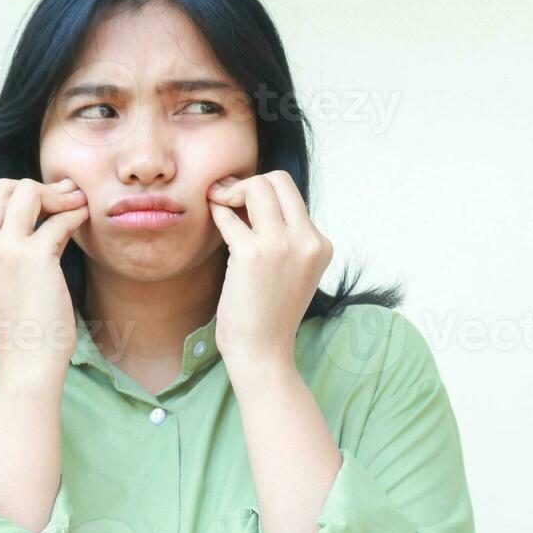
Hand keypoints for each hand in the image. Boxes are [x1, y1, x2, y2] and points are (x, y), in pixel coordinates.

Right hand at [0, 177, 90, 378]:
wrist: (28, 360)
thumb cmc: (22, 326)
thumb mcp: (2, 280)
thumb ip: (8, 248)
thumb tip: (43, 211)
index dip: (24, 199)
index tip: (49, 203)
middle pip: (5, 188)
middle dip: (38, 187)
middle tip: (66, 196)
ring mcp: (2, 250)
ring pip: (28, 191)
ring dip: (58, 195)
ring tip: (77, 204)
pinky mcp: (32, 256)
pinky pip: (59, 220)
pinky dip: (75, 214)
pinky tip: (84, 217)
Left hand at [207, 170, 333, 366]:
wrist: (262, 352)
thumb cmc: (268, 314)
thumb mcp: (291, 270)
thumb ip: (284, 238)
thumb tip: (250, 196)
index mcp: (320, 245)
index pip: (292, 196)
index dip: (264, 194)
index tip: (242, 204)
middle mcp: (307, 240)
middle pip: (279, 180)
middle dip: (249, 183)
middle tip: (227, 198)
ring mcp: (282, 245)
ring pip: (257, 186)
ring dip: (232, 190)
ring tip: (218, 203)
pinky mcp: (252, 253)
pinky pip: (229, 214)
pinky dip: (217, 210)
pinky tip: (212, 215)